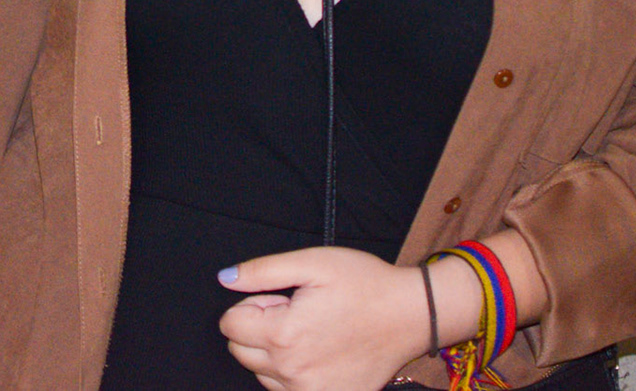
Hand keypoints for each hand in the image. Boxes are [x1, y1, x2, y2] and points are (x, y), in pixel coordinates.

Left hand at [217, 246, 428, 390]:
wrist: (411, 315)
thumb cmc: (364, 284)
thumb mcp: (312, 263)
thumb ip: (262, 271)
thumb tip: (224, 278)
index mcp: (284, 336)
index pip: (229, 325)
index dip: (253, 304)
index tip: (283, 299)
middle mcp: (293, 373)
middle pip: (240, 351)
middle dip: (259, 328)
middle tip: (297, 312)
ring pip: (261, 373)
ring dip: (275, 352)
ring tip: (311, 330)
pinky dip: (292, 373)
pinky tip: (319, 352)